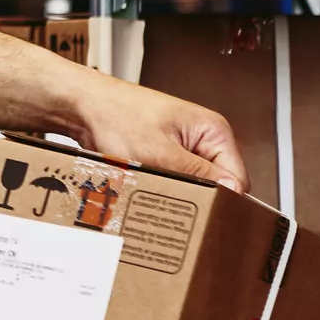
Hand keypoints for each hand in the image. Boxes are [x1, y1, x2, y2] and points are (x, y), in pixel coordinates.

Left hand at [71, 73, 247, 193]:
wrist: (82, 106)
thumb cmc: (115, 116)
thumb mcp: (159, 151)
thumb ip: (198, 172)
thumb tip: (232, 190)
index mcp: (213, 130)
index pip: (237, 177)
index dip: (224, 198)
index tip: (206, 213)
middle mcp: (203, 137)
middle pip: (216, 182)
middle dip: (198, 196)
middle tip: (176, 204)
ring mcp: (184, 146)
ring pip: (194, 183)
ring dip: (178, 192)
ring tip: (156, 191)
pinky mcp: (165, 154)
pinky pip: (175, 178)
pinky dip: (163, 185)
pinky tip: (147, 186)